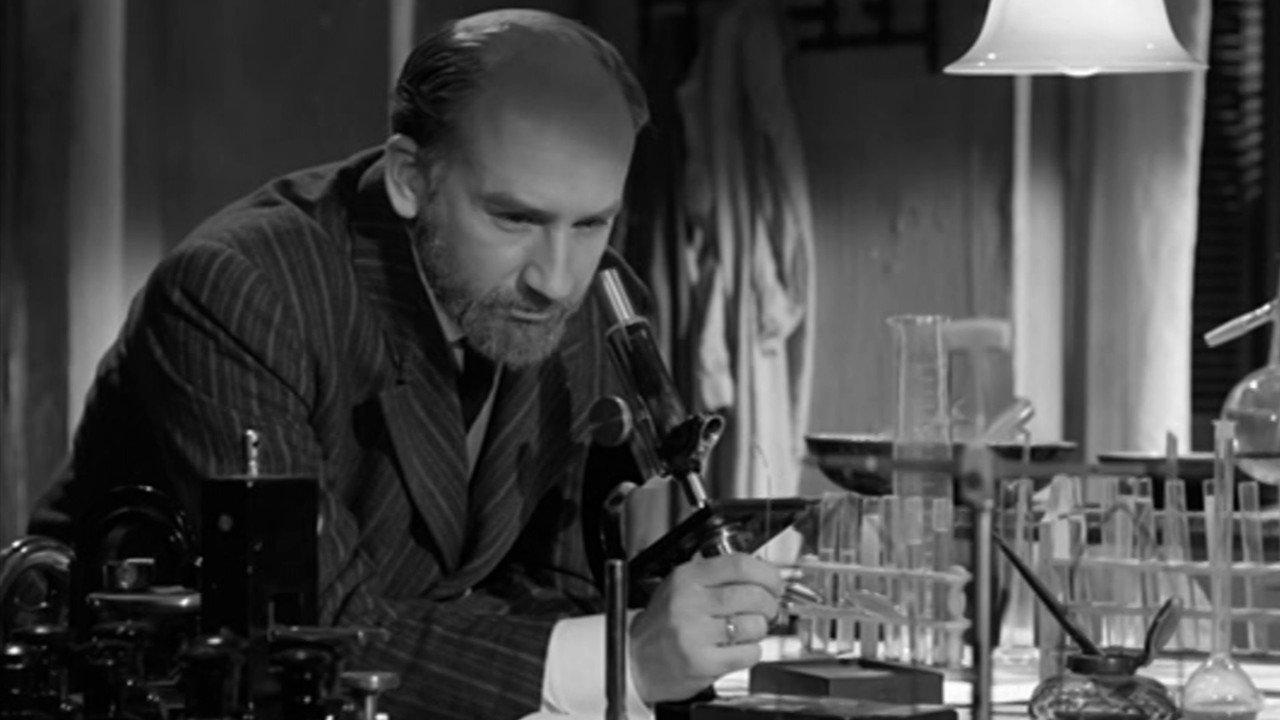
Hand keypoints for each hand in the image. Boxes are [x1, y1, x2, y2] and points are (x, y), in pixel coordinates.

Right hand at [628, 553, 784, 703]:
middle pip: (753, 595)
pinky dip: (752, 651)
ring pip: (754, 625)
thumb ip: (716, 577)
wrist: (634, 660)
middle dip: (769, 604)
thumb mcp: (680, 587)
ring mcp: (694, 633)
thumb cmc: (663, 624)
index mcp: (686, 578)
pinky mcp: (701, 661)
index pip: (740, 565)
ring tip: (748, 631)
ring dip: (760, 629)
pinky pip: (748, 653)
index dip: (767, 574)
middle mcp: (689, 602)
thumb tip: (762, 575)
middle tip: (768, 609)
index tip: (774, 583)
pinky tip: (739, 649)